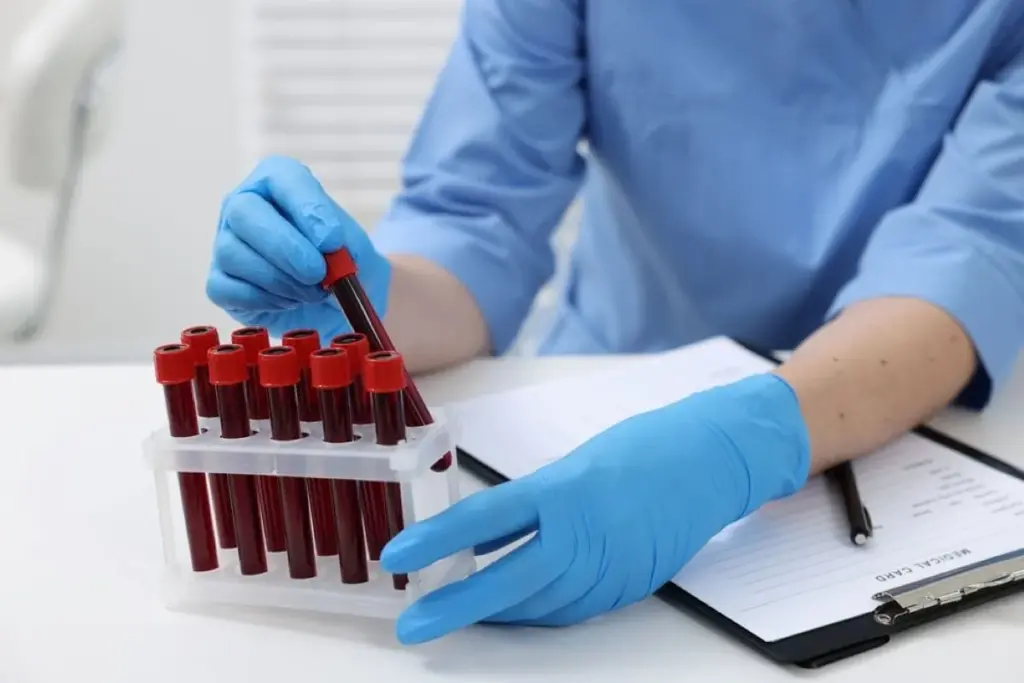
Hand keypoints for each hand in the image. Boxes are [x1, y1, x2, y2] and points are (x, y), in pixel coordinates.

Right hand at [206, 156, 390, 339]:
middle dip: (285, 247)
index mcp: (277, 182)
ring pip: (233, 253)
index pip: (280, 176)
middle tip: (318, 273)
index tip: (333, 241)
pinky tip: (289, 301)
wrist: (333, 301)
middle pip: (243, 211)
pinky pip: (227, 289)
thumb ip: (345, 244)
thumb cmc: (339, 262)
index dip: (307, 207)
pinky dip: (264, 300)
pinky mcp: (219, 283)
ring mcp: (225, 243)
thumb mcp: (355, 247)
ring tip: (312, 292)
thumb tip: (323, 251)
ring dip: (280, 280)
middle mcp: (243, 206)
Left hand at [380, 373, 810, 643]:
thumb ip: (531, 505)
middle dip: (458, 607)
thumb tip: (484, 540)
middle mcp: (586, 534)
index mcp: (566, 491)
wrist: (714, 461)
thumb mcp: (577, 466)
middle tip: (415, 624)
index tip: (400, 555)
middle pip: (510, 581)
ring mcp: (612, 565)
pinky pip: (573, 609)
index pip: (486, 519)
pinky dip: (539, 611)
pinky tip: (515, 608)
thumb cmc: (644, 449)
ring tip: (458, 609)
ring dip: (498, 611)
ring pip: (541, 604)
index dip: (438, 540)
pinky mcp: (631, 585)